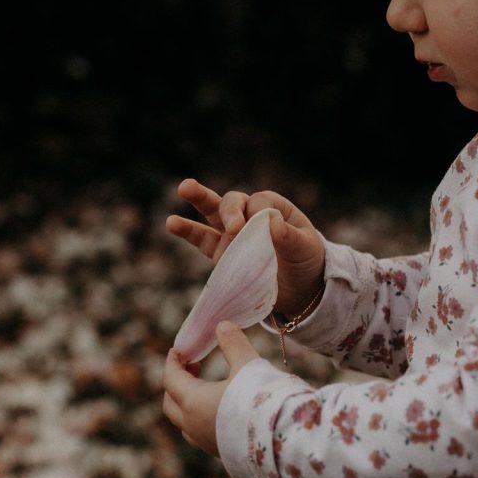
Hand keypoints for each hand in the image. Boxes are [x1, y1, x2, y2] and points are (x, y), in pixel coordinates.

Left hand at [162, 321, 258, 455]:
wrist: (284, 439)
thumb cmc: (263, 398)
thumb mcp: (248, 363)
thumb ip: (233, 343)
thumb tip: (223, 325)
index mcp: (193, 402)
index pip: (171, 379)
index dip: (173, 362)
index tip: (178, 350)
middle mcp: (193, 425)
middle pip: (170, 403)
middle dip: (176, 383)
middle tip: (194, 366)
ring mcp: (206, 442)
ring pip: (184, 422)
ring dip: (187, 403)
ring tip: (206, 387)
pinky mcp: (221, 453)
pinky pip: (200, 435)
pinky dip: (201, 418)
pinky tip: (221, 410)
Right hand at [166, 178, 325, 317]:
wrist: (300, 290)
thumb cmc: (306, 262)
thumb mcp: (305, 248)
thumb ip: (290, 237)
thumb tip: (273, 222)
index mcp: (273, 208)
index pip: (260, 202)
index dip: (258, 213)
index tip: (266, 231)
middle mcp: (250, 216)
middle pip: (233, 201)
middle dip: (230, 210)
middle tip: (234, 227)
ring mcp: (233, 235)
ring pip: (213, 212)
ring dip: (199, 198)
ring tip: (185, 187)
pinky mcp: (222, 254)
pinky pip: (203, 240)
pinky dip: (187, 231)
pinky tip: (172, 222)